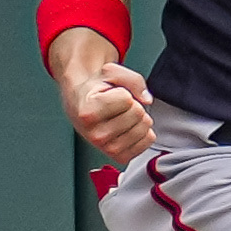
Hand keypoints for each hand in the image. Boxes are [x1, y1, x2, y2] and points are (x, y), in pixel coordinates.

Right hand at [53, 34, 155, 162]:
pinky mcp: (121, 157)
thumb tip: (147, 99)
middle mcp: (96, 135)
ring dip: (138, 119)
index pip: (127, 99)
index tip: (111, 95)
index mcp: (88, 113)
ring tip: (121, 116)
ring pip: (145, 128)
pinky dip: (143, 131)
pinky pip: (148, 140)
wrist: (82, 107)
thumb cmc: (95, 91)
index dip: (124, 92)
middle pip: (138, 113)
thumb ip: (132, 79)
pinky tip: (128, 128)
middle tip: (117, 107)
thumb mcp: (109, 73)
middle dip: (133, 105)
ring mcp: (108, 149)